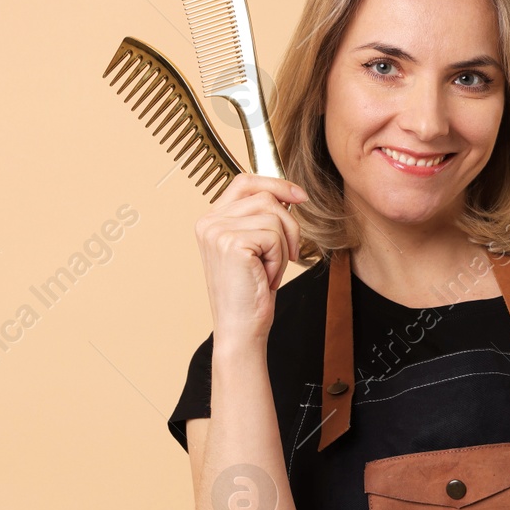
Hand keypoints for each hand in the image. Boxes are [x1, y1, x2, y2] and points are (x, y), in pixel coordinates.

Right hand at [194, 174, 307, 344]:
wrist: (240, 328)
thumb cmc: (250, 292)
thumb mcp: (256, 247)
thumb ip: (261, 217)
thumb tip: (289, 194)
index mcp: (211, 219)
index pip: (245, 182)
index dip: (275, 183)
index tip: (300, 196)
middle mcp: (209, 221)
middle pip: (266, 197)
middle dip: (288, 226)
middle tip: (284, 256)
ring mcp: (217, 231)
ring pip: (275, 217)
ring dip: (282, 247)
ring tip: (267, 270)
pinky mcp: (231, 243)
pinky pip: (275, 236)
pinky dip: (278, 259)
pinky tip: (265, 277)